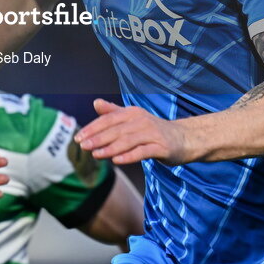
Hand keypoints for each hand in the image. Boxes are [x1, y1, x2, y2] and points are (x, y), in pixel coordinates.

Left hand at [75, 99, 189, 165]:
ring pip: (127, 141)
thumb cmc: (154, 130)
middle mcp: (142, 120)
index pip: (108, 119)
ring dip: (110, 148)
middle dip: (98, 138)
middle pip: (116, 130)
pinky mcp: (162, 147)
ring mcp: (152, 133)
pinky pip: (143, 152)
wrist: (185, 138)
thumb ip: (114, 112)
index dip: (93, 128)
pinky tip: (117, 160)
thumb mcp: (134, 119)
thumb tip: (95, 103)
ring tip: (96, 154)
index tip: (78, 138)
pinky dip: (129, 156)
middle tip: (82, 146)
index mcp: (132, 113)